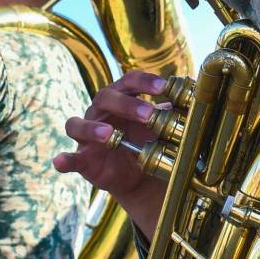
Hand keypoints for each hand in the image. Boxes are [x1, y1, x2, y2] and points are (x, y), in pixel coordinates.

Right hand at [53, 69, 172, 233]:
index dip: (143, 81)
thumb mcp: (163, 127)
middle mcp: (100, 112)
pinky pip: (69, 157)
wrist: (140, 177)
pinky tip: (61, 161)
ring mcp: (87, 136)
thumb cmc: (148, 142)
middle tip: (148, 114)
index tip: (163, 87)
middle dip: (126, 104)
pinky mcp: (82, 159)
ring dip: (91, 128)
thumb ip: (175, 111)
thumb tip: (198, 95)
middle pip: (104, 97)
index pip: (128, 81)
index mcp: (122, 99)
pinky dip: (64, 159)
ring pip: (77, 123)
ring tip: (108, 135)